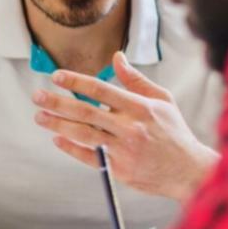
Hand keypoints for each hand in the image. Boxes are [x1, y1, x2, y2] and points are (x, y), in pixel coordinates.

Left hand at [33, 51, 217, 201]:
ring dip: (58, 124)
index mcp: (141, 108)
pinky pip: (89, 157)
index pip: (102, 90)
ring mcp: (124, 150)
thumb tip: (117, 57)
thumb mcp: (163, 101)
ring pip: (84, 134)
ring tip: (39, 116)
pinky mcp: (119, 169)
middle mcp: (131, 128)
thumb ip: (136, 80)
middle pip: (86, 112)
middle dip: (58, 103)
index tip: (57, 76)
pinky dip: (71, 148)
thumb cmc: (174, 132)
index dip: (77, 82)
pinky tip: (57, 138)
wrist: (189, 171)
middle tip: (37, 96)